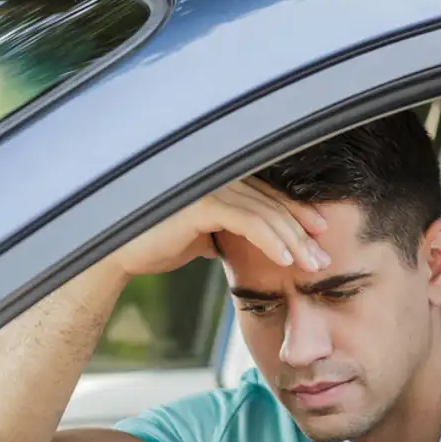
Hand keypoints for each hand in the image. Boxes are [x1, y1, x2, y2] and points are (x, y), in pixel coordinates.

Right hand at [110, 177, 329, 276]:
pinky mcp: (200, 203)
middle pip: (272, 203)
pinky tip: (285, 260)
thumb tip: (249, 245)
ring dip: (293, 240)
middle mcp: (216, 177)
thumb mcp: (201, 237)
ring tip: (311, 264)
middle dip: (302, 232)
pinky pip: (246, 221)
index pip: (267, 197)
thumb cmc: (155, 244)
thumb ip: (226, 232)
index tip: (320, 238)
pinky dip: (270, 240)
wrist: (116, 255)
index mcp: (219, 182)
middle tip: (324, 258)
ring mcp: (208, 186)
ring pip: (265, 212)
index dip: (296, 215)